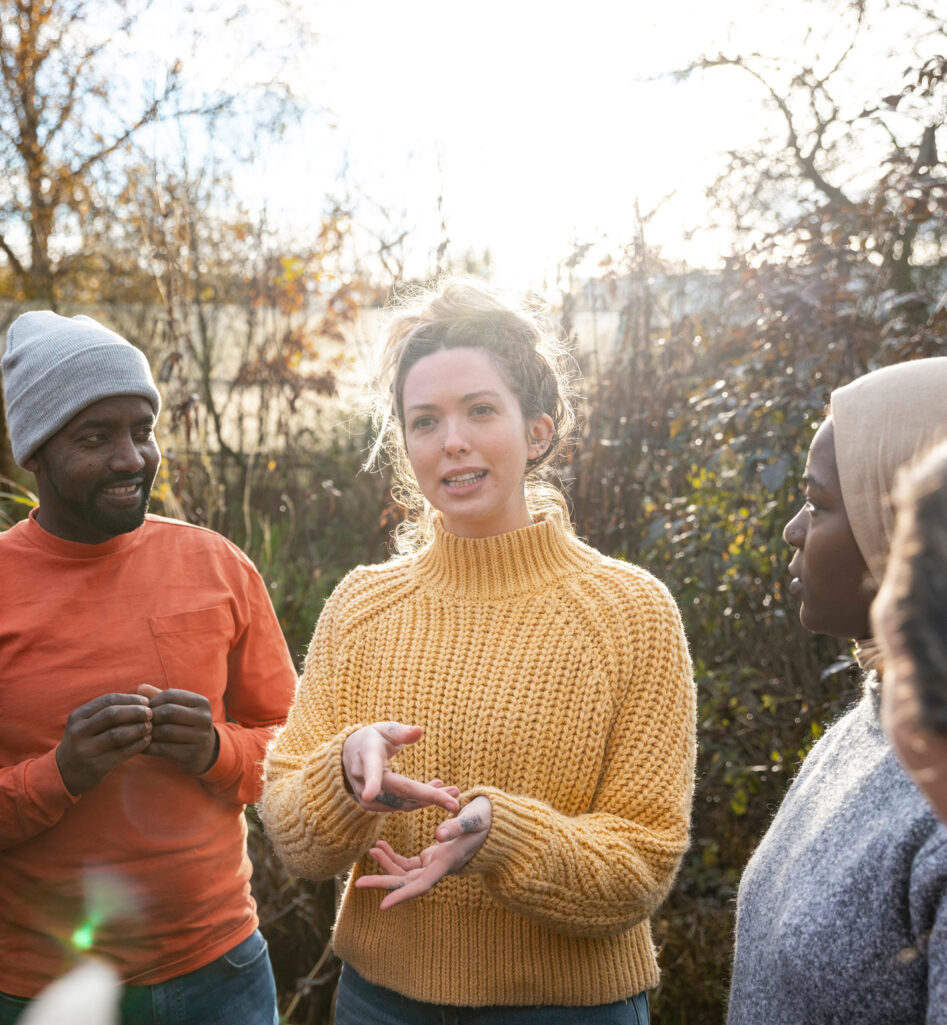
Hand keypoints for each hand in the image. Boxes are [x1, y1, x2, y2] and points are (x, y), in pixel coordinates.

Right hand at [56, 693, 152, 795]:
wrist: (65, 773)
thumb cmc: (85, 741)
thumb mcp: (87, 723)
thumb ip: (107, 710)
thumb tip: (141, 697)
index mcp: (78, 716)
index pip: (108, 700)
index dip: (129, 699)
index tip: (146, 702)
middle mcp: (79, 731)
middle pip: (112, 715)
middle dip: (135, 712)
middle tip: (150, 713)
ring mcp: (86, 750)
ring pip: (116, 735)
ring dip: (137, 729)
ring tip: (149, 727)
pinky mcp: (95, 766)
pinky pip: (121, 753)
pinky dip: (137, 745)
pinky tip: (146, 741)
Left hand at [137, 684, 217, 775]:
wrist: (204, 751)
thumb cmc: (185, 724)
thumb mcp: (177, 708)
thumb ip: (159, 697)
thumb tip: (140, 687)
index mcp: (201, 702)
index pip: (171, 695)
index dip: (153, 701)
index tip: (142, 709)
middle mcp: (205, 718)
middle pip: (169, 712)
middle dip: (150, 717)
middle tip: (138, 722)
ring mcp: (201, 737)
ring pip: (166, 731)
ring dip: (148, 732)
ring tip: (138, 733)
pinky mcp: (193, 754)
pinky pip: (164, 749)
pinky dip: (149, 747)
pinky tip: (142, 746)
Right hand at [342, 722, 459, 814]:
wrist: (350, 755)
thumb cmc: (372, 738)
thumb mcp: (385, 729)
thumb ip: (401, 732)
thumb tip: (419, 731)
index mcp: (367, 755)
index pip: (371, 769)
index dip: (371, 782)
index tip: (369, 795)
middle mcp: (363, 778)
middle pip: (398, 791)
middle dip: (427, 797)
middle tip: (454, 802)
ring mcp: (365, 795)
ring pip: (401, 803)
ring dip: (428, 800)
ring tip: (452, 792)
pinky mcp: (371, 806)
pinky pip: (399, 806)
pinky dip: (419, 802)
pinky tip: (437, 793)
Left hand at [355, 796, 492, 908]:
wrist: (493, 822)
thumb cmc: (486, 820)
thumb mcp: (474, 819)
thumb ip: (457, 825)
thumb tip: (438, 835)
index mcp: (447, 862)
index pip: (421, 885)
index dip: (402, 895)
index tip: (383, 906)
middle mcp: (439, 867)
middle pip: (407, 882)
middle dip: (383, 883)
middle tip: (358, 882)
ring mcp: (434, 863)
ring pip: (405, 873)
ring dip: (386, 865)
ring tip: (371, 849)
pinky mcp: (431, 857)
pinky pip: (408, 863)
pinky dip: (393, 856)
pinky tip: (381, 846)